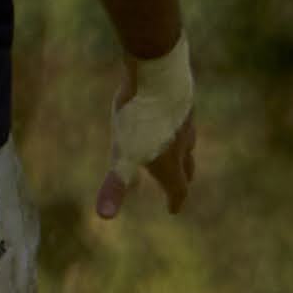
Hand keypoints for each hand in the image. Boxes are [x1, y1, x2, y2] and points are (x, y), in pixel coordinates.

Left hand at [100, 40, 196, 217]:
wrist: (160, 75)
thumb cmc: (141, 119)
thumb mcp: (123, 153)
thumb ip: (116, 184)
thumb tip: (104, 216)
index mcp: (170, 162)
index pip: (178, 188)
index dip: (175, 200)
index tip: (173, 210)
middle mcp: (183, 144)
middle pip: (187, 166)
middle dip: (182, 178)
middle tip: (178, 185)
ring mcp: (186, 121)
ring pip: (188, 141)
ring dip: (182, 152)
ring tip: (173, 151)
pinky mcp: (183, 100)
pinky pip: (182, 119)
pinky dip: (176, 127)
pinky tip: (166, 118)